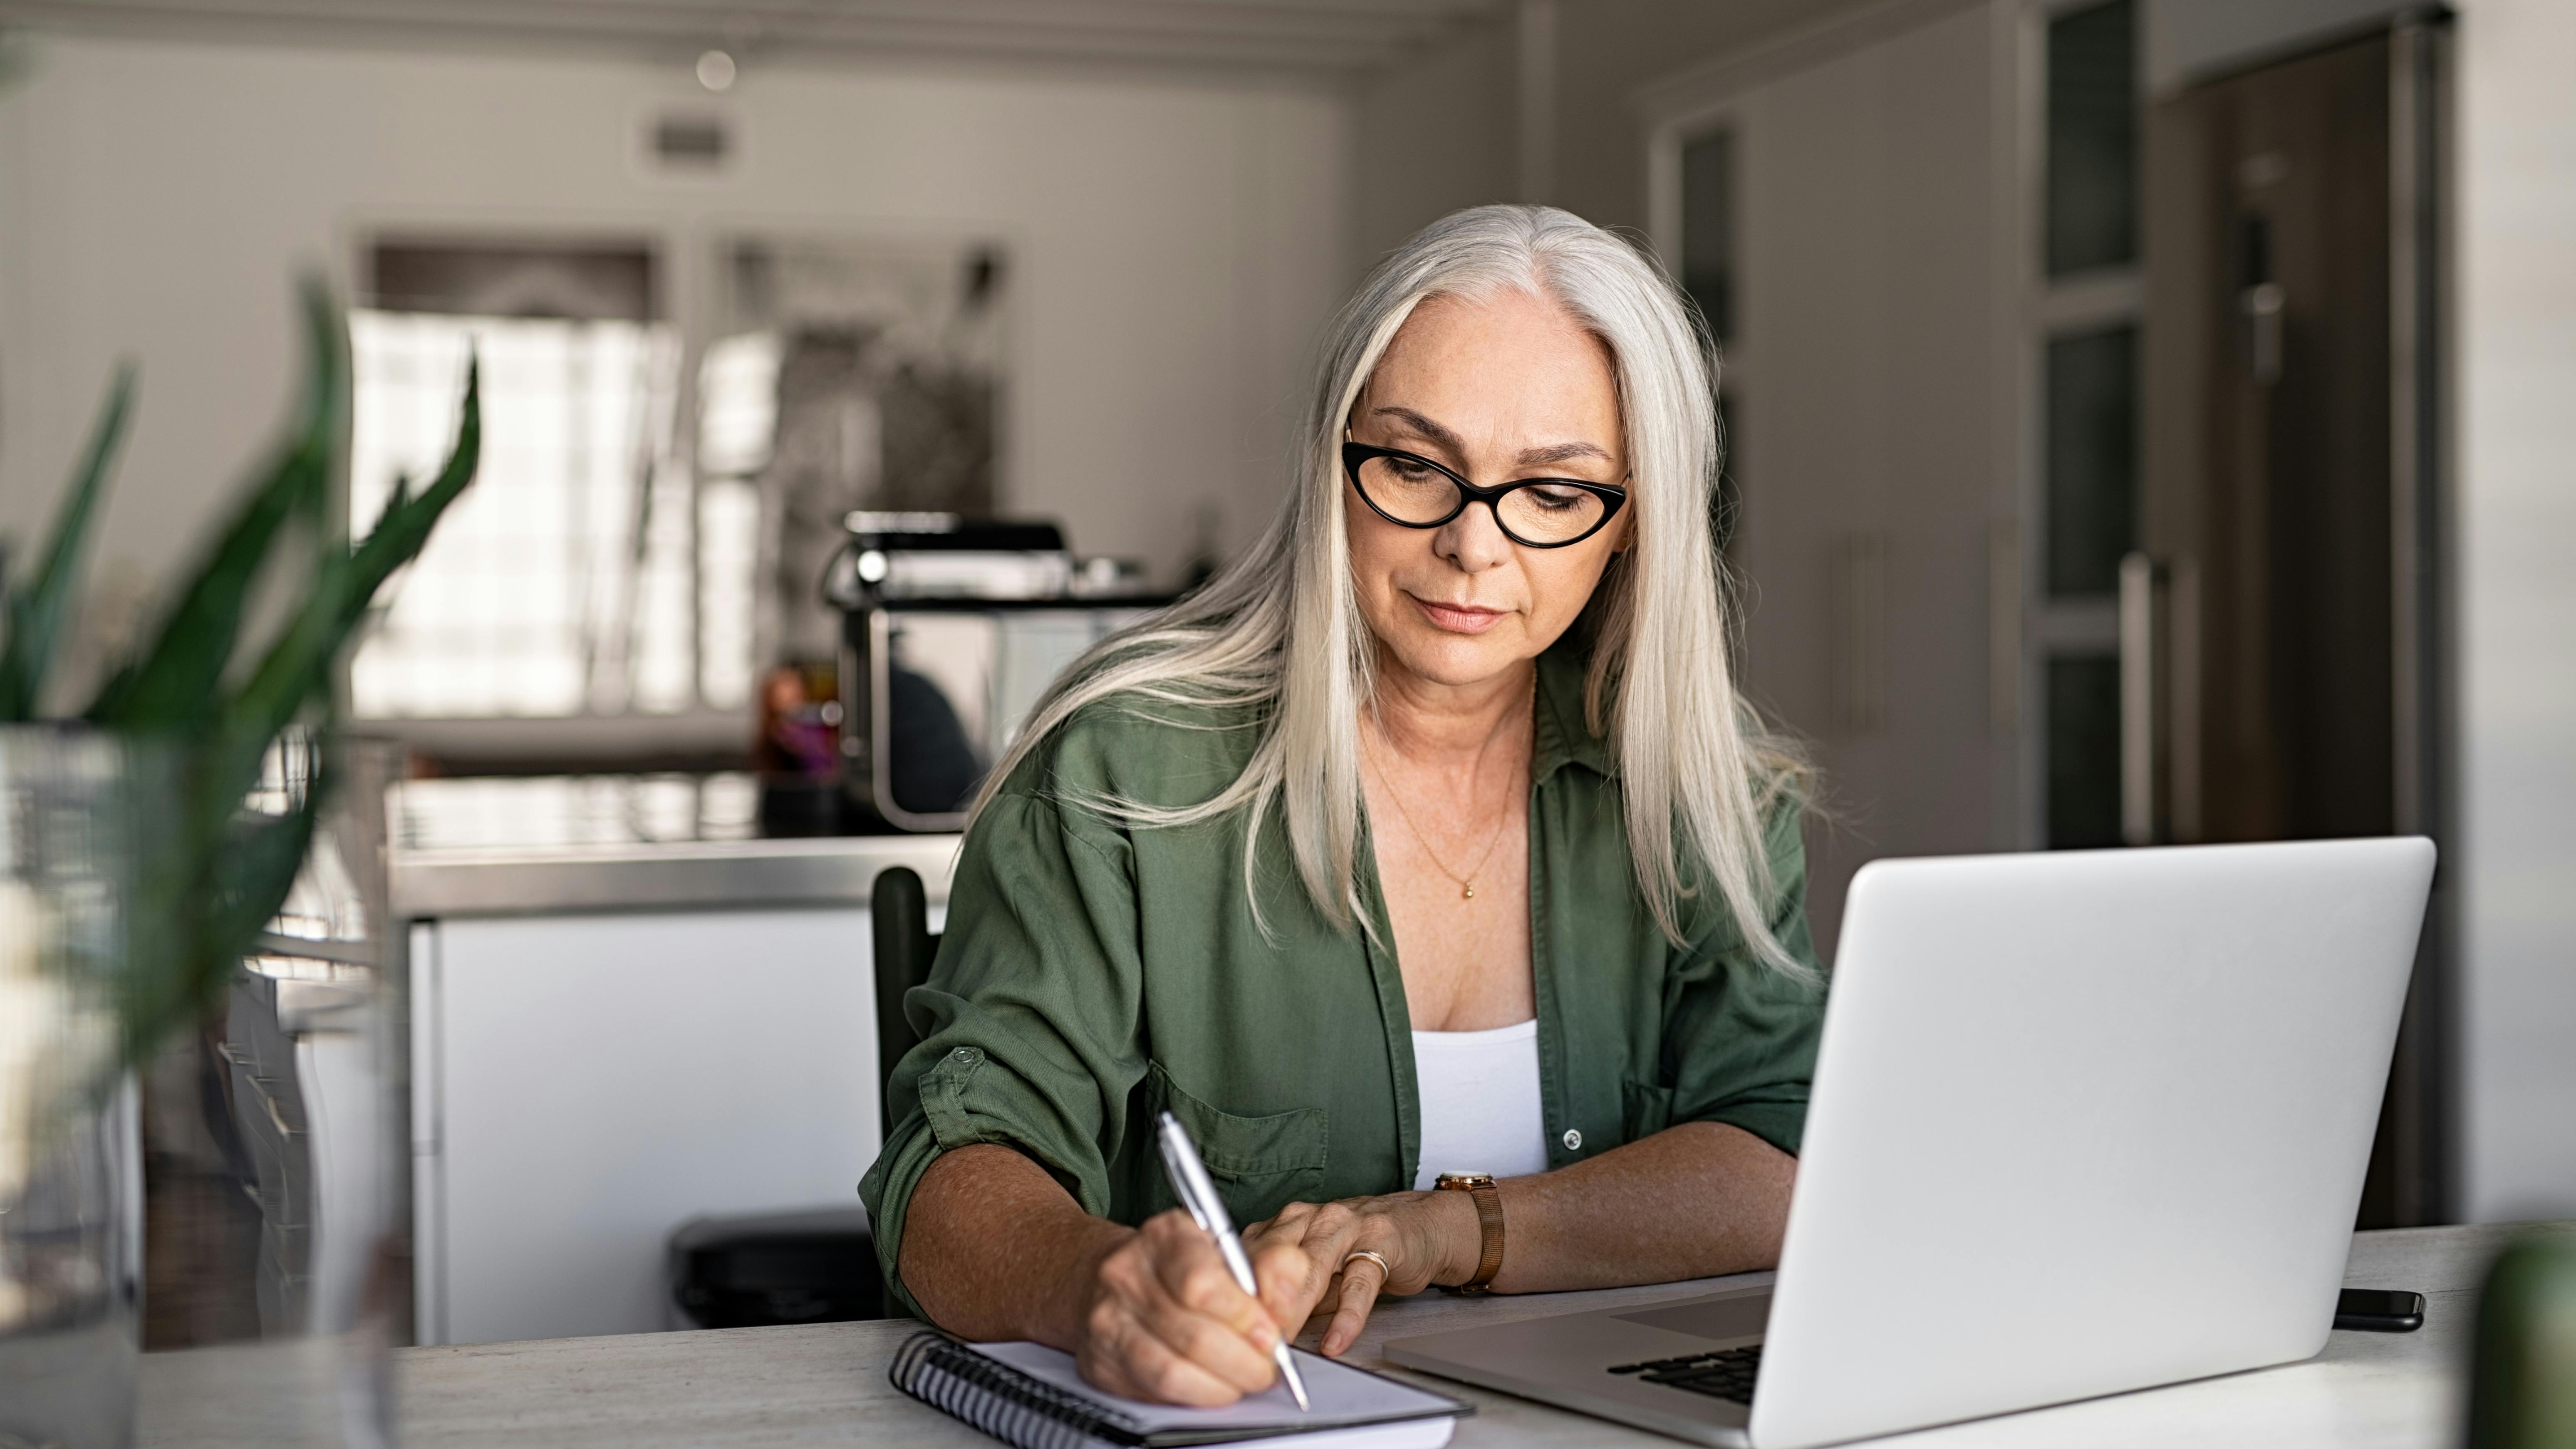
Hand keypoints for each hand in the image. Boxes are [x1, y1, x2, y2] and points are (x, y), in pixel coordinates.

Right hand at [1071, 1208, 1309, 1405]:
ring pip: (1173, 1371)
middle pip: (1193, 1335)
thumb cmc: (1178, 1264)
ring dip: (1223, 1386)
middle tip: (1266, 1367)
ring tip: (1244, 1379)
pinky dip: (1195, 1396)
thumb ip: (1271, 1268)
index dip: (1244, 1318)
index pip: (1202, 1284)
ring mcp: (1108, 1320)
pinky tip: (1213, 1386)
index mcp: (1165, 1236)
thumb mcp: (1229, 1249)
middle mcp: (1127, 1274)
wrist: (1109, 1277)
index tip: (1271, 1335)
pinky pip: (1155, 1392)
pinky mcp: (1101, 1362)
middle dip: (1244, 1362)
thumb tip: (1287, 1303)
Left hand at [1245, 1190, 1476, 1356]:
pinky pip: (1359, 1283)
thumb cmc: (1359, 1250)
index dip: (1233, 1295)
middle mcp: (1311, 1218)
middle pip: (1273, 1259)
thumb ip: (1283, 1293)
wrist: (1419, 1225)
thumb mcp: (1313, 1270)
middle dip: (1258, 1303)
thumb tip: (1248, 1332)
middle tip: (1248, 1342)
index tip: (1223, 1330)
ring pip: (1310, 1267)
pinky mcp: (1381, 1243)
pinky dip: (1347, 1316)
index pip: (1248, 1256)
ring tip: (1283, 1343)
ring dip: (1293, 1308)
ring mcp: (1346, 1227)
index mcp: (1286, 1223)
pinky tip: (1336, 1340)